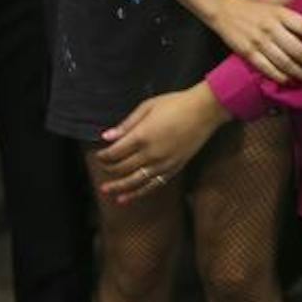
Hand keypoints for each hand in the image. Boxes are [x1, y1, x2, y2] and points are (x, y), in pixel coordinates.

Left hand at [94, 85, 229, 203]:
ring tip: (106, 191)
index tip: (98, 155)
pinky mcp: (173, 169)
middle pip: (122, 167)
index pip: (115, 152)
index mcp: (142, 136)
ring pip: (135, 181)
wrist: (204, 111)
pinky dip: (138, 193)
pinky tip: (126, 198)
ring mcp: (163, 164)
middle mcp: (150, 153)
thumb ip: (126, 124)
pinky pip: (152, 185)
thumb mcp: (147, 107)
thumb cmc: (175, 104)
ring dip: (118, 187)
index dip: (104, 156)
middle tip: (101, 167)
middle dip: (109, 169)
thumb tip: (107, 137)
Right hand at [208, 0, 301, 83]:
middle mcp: (272, 28)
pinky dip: (281, 78)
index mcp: (281, 13)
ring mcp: (259, 41)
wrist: (223, 9)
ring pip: (285, 63)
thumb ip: (295, 5)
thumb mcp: (275, 0)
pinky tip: (293, 83)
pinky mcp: (248, 53)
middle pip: (299, 50)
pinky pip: (268, 69)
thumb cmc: (254, 6)